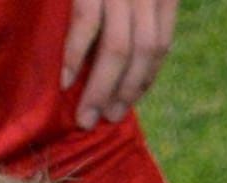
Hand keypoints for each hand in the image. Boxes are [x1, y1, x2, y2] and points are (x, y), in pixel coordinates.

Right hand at [61, 0, 177, 128]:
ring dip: (101, 89)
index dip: (143, 81)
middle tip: (105, 120)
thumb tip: (118, 70)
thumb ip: (132, 18)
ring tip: (85, 116)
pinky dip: (74, 57)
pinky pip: (85, 25)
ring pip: (118, 48)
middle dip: (124, 92)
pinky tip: (66, 82)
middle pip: (143, 51)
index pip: (160, 46)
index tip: (124, 106)